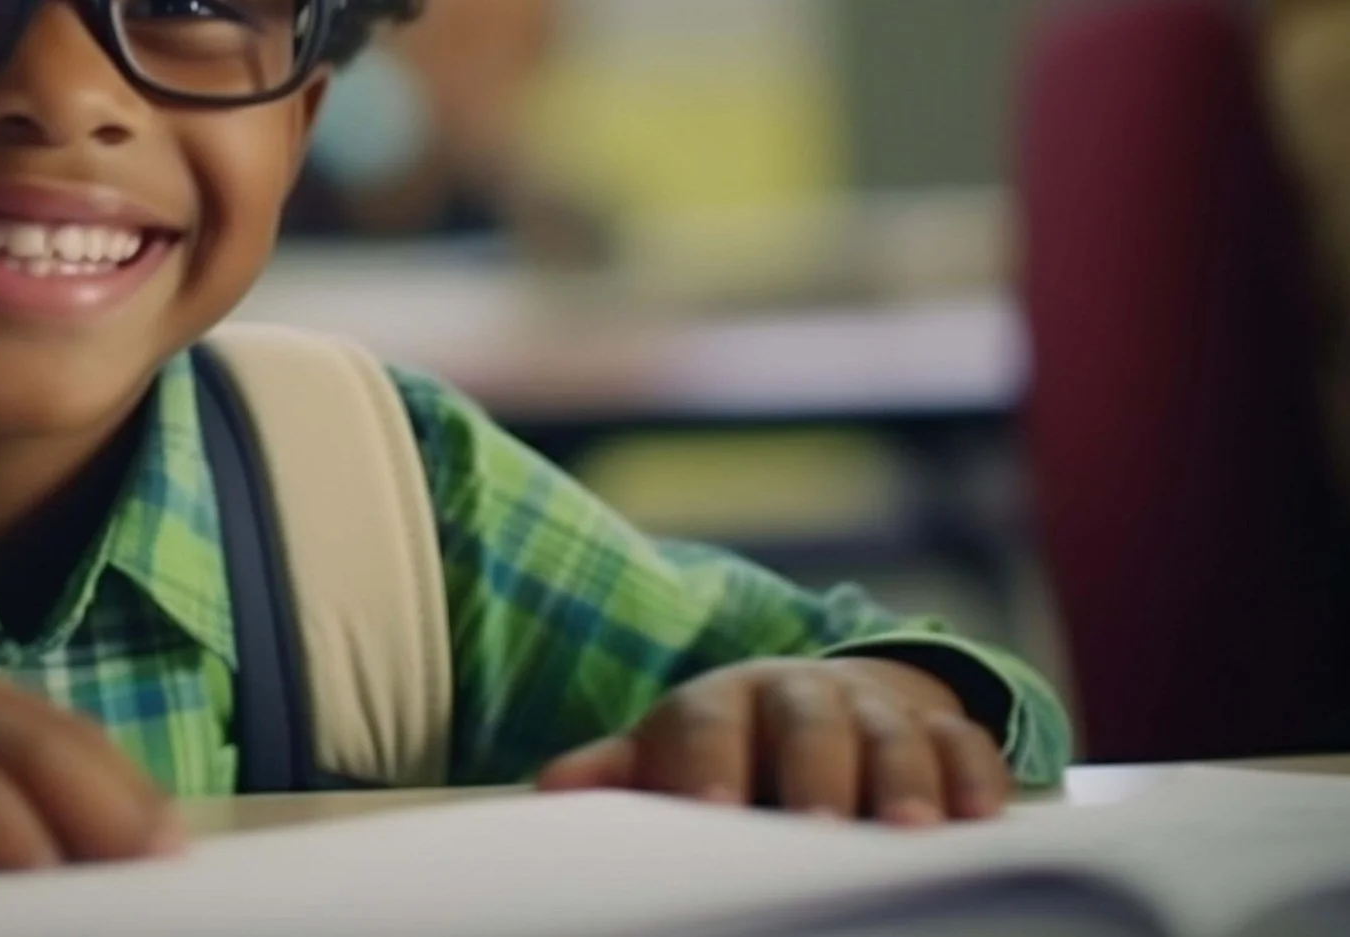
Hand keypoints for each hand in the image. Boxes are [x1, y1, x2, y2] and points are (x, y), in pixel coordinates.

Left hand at [535, 658, 1011, 824]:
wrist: (814, 700)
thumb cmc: (727, 748)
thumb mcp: (669, 751)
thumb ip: (619, 771)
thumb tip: (548, 790)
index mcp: (719, 703)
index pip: (708, 723)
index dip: (707, 759)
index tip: (709, 805)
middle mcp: (798, 697)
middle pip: (808, 723)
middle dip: (815, 772)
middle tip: (817, 825)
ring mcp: (873, 710)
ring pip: (892, 734)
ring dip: (903, 779)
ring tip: (907, 830)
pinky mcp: (938, 728)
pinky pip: (963, 743)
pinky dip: (973, 775)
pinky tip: (980, 814)